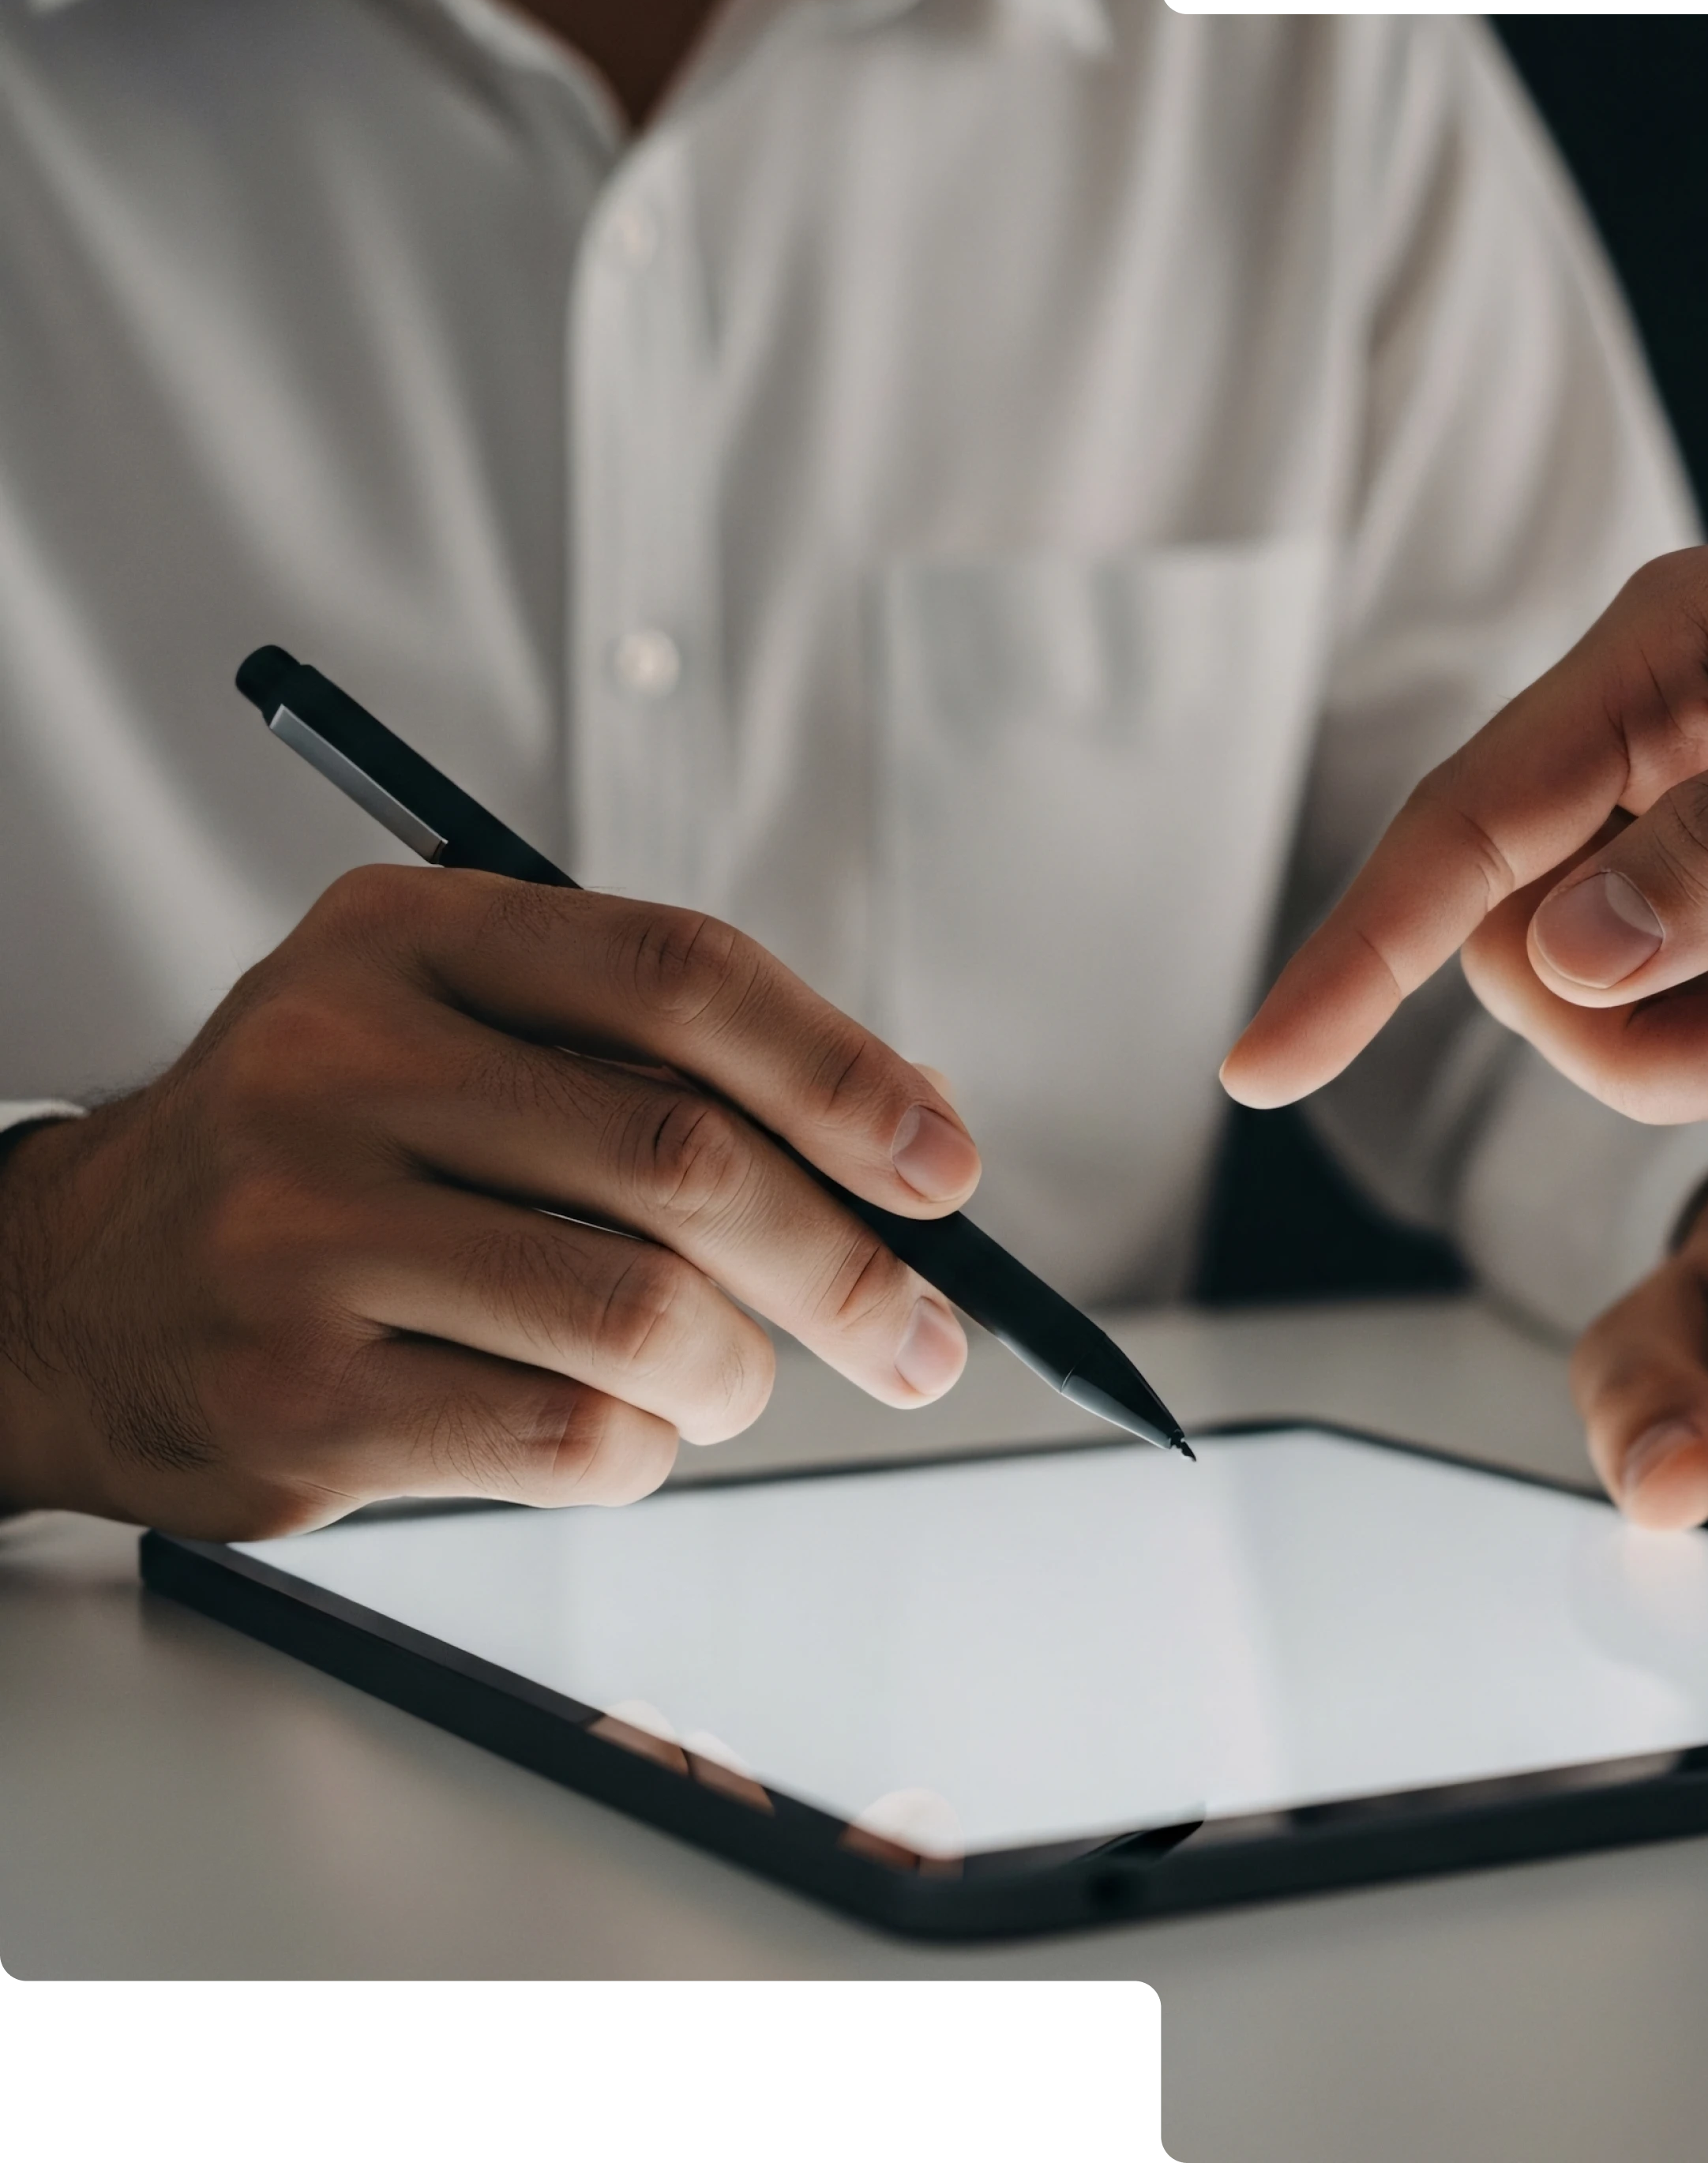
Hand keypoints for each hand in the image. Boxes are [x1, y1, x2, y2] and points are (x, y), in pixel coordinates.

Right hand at [0, 867, 982, 1538]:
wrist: (67, 1290)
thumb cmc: (330, 1153)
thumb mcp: (461, 1029)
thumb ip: (663, 1055)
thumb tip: (915, 1124)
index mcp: (405, 936)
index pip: (679, 975)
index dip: (845, 1072)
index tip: (947, 1166)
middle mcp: (338, 1063)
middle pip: (686, 1158)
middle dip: (850, 1264)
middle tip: (925, 1333)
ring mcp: (304, 1236)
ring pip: (648, 1317)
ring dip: (743, 1369)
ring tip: (733, 1377)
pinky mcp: (297, 1402)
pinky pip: (572, 1438)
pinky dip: (645, 1443)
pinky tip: (616, 1421)